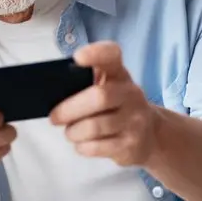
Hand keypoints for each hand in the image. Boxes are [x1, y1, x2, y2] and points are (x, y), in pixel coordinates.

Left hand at [49, 41, 160, 166]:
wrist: (151, 135)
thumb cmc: (115, 107)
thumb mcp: (108, 87)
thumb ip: (84, 82)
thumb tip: (50, 92)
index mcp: (119, 74)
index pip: (112, 55)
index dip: (96, 53)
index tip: (78, 58)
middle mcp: (130, 94)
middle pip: (99, 97)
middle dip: (69, 110)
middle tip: (54, 118)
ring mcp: (134, 120)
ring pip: (94, 127)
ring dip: (73, 132)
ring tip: (70, 132)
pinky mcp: (131, 145)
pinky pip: (97, 147)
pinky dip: (82, 146)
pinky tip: (83, 143)